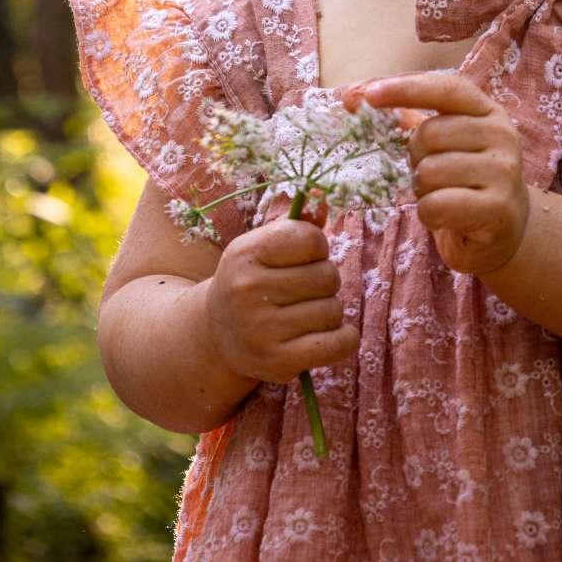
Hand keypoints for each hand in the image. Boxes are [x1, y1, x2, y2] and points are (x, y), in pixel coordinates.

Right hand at [205, 210, 358, 385]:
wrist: (217, 333)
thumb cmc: (250, 279)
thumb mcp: (262, 247)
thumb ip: (296, 225)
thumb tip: (322, 198)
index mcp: (245, 254)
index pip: (310, 239)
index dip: (317, 246)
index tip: (306, 257)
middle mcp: (248, 290)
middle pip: (326, 276)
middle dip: (324, 280)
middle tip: (305, 289)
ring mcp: (262, 329)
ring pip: (333, 310)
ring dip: (329, 311)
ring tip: (307, 313)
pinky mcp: (278, 363)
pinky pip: (337, 344)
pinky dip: (345, 339)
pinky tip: (333, 334)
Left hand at [341, 73, 531, 275]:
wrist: (505, 230)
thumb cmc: (463, 179)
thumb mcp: (441, 143)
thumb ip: (403, 116)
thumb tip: (349, 94)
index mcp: (486, 110)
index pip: (444, 89)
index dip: (405, 89)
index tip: (368, 95)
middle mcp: (502, 135)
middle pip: (429, 134)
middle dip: (415, 157)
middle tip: (429, 174)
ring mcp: (504, 171)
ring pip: (431, 171)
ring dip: (422, 189)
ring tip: (441, 195)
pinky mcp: (499, 208)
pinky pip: (438, 204)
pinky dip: (429, 213)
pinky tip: (443, 216)